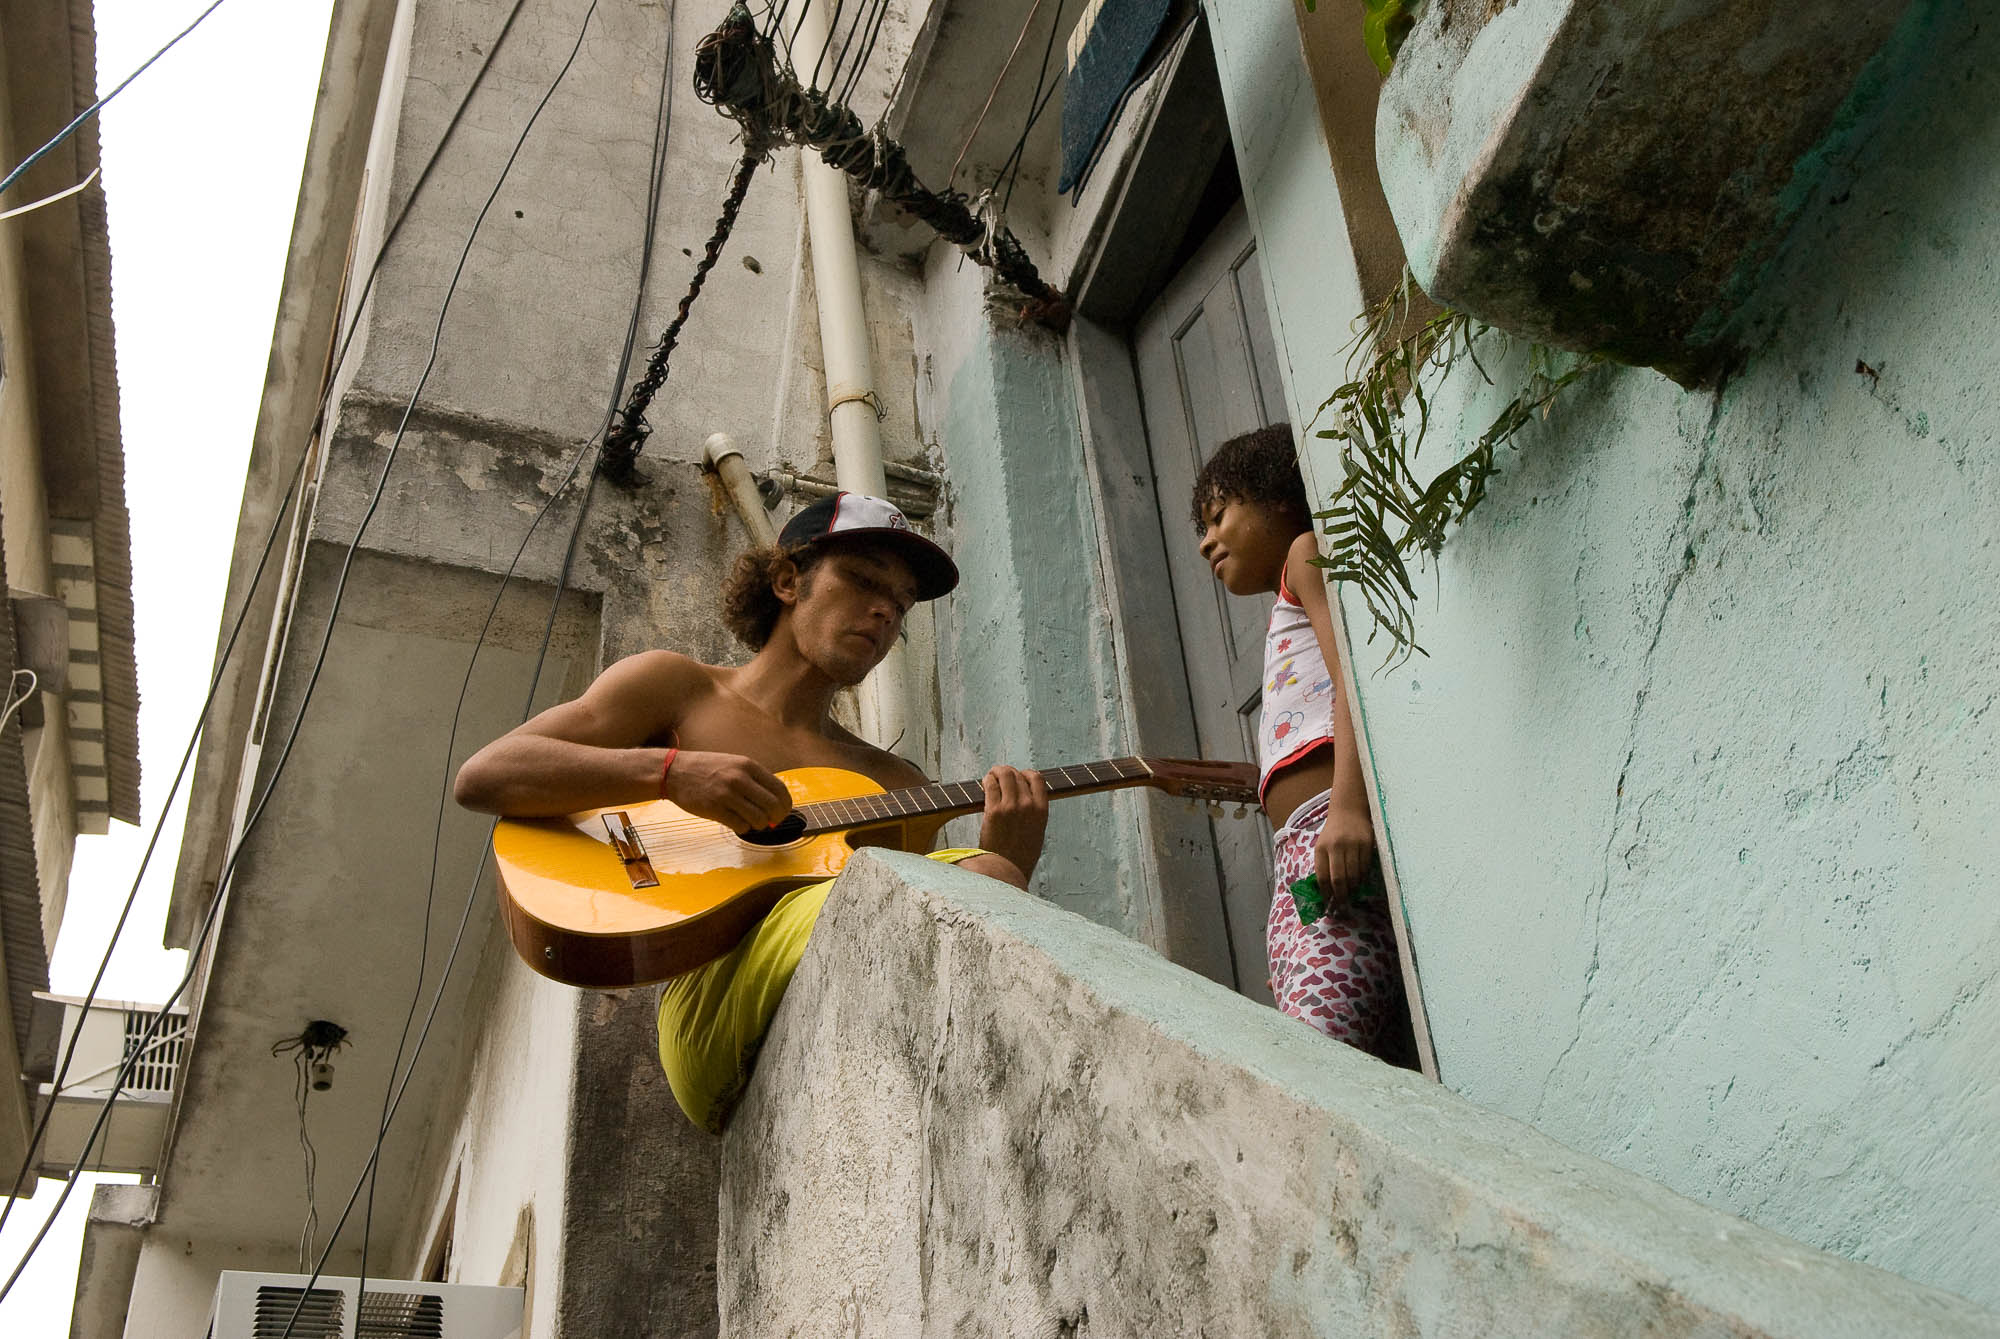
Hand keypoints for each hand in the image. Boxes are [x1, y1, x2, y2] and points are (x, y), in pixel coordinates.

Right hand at [663, 750, 792, 832]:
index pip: (780, 789)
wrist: (673, 771)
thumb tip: (775, 800)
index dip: (786, 804)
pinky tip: (737, 822)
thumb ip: (754, 779)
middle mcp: (739, 779)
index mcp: (748, 765)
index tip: (783, 811)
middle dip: (776, 818)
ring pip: (759, 819)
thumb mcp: (734, 764)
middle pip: (773, 806)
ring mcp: (726, 795)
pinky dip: (743, 828)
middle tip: (771, 821)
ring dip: (759, 825)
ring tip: (752, 821)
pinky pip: (741, 826)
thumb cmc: (705, 768)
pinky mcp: (714, 809)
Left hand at [977, 765, 1048, 882]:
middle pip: (1018, 774)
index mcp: (1042, 811)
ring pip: (1004, 775)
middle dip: (1007, 773)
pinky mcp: (993, 811)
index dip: (1025, 774)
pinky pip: (990, 785)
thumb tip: (1024, 796)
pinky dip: (987, 781)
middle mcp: (1028, 806)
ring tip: (991, 777)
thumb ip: (1033, 813)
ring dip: (996, 773)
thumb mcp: (1036, 833)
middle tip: (999, 777)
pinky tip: (984, 784)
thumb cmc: (1020, 856)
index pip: (1037, 778)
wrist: (1006, 872)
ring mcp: (1011, 807)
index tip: (1018, 778)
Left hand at [1315, 804, 1375, 904]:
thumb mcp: (1322, 845)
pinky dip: (1363, 877)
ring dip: (1353, 888)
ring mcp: (1352, 845)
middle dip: (1341, 895)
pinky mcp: (1366, 843)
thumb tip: (1327, 890)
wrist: (1348, 811)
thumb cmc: (1333, 832)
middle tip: (1343, 903)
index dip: (1326, 892)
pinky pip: (1365, 867)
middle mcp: (1336, 846)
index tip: (1328, 902)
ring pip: (1354, 875)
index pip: (1322, 876)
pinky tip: (1361, 880)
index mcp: (1321, 848)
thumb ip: (1323, 864)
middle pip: (1339, 879)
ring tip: (1352, 892)